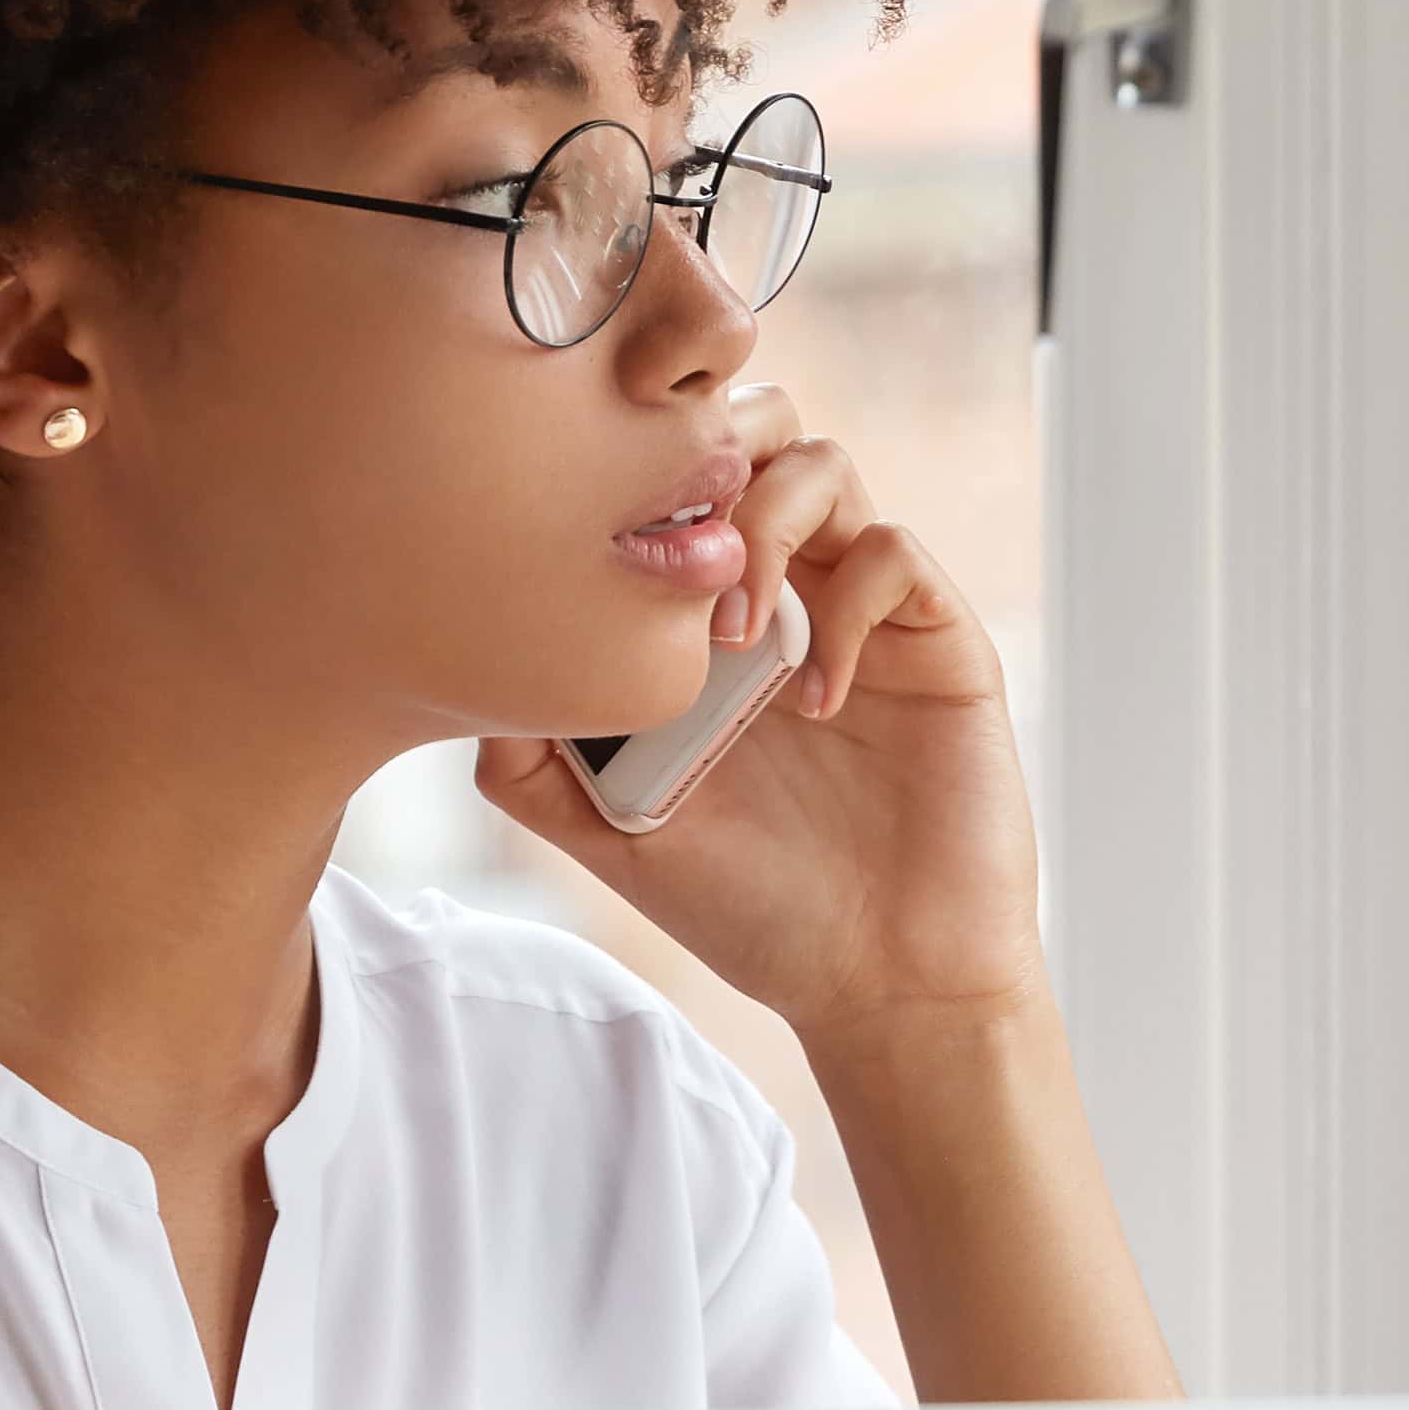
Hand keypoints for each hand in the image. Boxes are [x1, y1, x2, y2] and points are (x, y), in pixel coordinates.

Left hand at [473, 392, 1051, 1039]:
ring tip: (737, 639)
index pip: (675, 477)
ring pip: (826, 464)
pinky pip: (896, 555)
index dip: (634, 474)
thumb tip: (468, 679)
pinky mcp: (940, 641)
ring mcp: (867, 609)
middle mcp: (791, 589)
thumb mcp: (615, 836)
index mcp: (711, 616)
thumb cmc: (756, 907)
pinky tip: (815, 700)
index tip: (594, 552)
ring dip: (765, 526)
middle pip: (756, 427)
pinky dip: (844, 607)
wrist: (880, 982)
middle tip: (675, 554)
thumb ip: (535, 766)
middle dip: (708, 456)